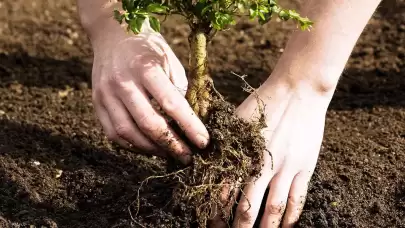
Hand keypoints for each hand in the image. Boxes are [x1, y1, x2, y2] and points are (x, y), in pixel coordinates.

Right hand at [89, 20, 208, 163]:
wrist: (112, 33)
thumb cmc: (147, 47)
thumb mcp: (170, 59)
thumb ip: (179, 89)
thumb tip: (190, 122)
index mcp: (145, 67)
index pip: (171, 103)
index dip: (189, 126)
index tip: (204, 142)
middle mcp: (122, 82)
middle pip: (148, 123)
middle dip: (172, 145)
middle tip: (188, 156)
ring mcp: (105, 94)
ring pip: (128, 133)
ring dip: (152, 149)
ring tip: (169, 154)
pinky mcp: (96, 103)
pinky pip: (113, 133)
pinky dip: (132, 145)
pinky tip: (148, 147)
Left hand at [211, 79, 329, 226]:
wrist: (298, 89)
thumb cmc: (263, 102)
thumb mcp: (236, 120)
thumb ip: (223, 143)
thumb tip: (205, 162)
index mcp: (242, 153)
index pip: (223, 192)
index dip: (215, 212)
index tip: (210, 223)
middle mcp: (262, 165)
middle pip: (247, 207)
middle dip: (238, 227)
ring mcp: (286, 168)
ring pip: (274, 209)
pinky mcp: (304, 167)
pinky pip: (298, 199)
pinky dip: (291, 217)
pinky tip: (286, 227)